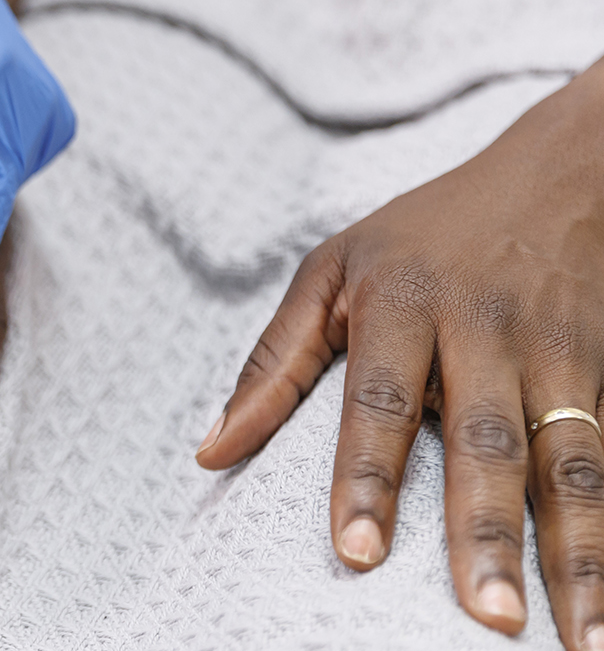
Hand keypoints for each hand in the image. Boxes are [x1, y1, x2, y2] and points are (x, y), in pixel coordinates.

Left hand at [197, 60, 603, 647]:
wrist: (562, 171)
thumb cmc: (421, 235)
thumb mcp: (329, 270)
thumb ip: (272, 364)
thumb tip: (208, 451)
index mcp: (397, 304)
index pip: (374, 402)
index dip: (365, 479)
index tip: (357, 554)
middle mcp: (481, 331)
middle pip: (486, 442)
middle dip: (486, 534)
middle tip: (488, 619)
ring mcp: (556, 352)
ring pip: (573, 462)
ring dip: (580, 555)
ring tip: (583, 640)